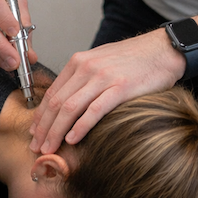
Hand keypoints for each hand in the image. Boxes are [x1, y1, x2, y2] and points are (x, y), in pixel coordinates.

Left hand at [29, 30, 183, 153]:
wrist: (163, 49)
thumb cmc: (133, 59)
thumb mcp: (100, 61)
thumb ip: (82, 78)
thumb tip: (67, 101)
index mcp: (78, 62)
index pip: (52, 93)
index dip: (40, 116)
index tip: (34, 132)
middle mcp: (86, 68)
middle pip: (56, 103)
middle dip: (43, 128)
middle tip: (36, 146)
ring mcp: (103, 77)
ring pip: (70, 108)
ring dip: (56, 131)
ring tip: (49, 148)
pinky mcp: (120, 88)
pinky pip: (94, 110)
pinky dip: (80, 127)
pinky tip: (72, 139)